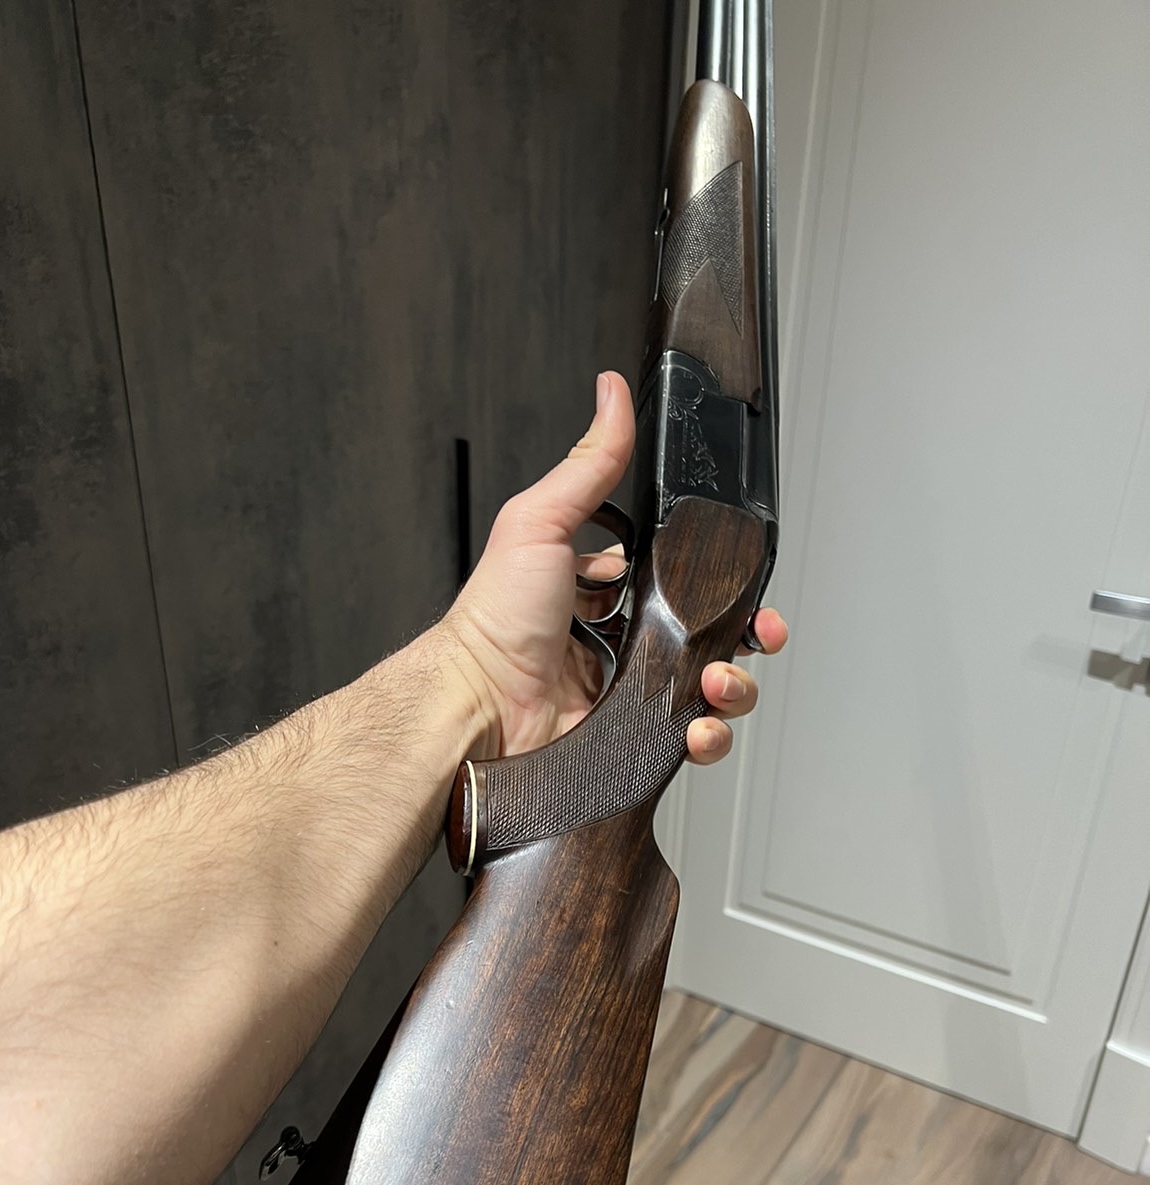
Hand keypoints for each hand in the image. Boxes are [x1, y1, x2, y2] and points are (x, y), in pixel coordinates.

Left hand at [444, 370, 786, 762]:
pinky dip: (708, 737)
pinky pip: (690, 740)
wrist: (478, 705)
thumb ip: (589, 465)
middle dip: (746, 640)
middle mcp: (628, 643)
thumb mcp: (542, 524)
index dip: (728, 588)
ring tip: (716, 682)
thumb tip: (611, 396)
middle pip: (714, 638)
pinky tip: (697, 726)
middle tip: (750, 637)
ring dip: (733, 688)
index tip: (753, 592)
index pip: (690, 583)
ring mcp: (632, 696)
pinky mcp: (632, 741)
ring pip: (713, 691)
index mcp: (613, 591)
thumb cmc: (494, 621)